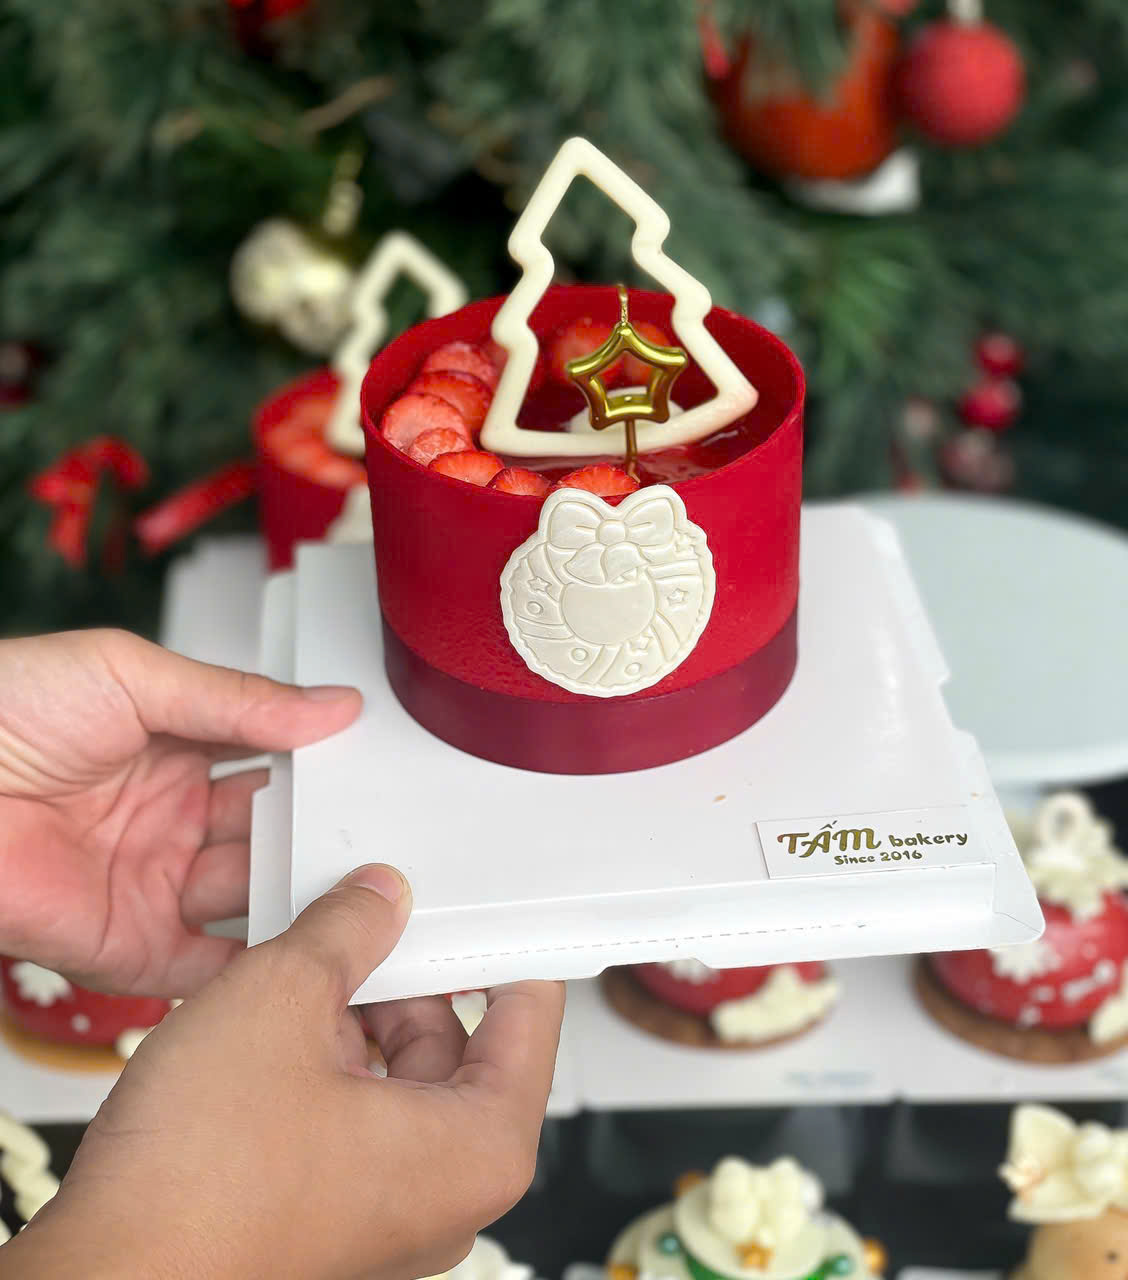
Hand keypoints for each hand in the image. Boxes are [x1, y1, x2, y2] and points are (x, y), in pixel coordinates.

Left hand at [0, 629, 360, 995]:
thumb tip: (332, 704)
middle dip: (321, 840)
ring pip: (253, 900)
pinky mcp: (128, 948)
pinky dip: (255, 967)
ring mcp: (154, 885)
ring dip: (302, 900)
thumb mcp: (132, 675)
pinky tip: (303, 952)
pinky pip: (206, 967)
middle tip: (382, 843)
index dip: (323, 773)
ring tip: (360, 898)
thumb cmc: (4, 711)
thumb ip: (239, 699)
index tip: (379, 777)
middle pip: (272, 837)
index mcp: (180, 750)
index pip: (276, 765)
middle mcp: (174, 820)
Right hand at [4, 866, 564, 1279]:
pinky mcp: (330, 1218)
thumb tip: (378, 897)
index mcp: (477, 1149)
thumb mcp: (281, 1001)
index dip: (503, 945)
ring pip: (397, 1078)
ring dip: (354, 1014)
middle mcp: (445, 1195)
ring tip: (302, 963)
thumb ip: (347, 931)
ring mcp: (386, 1212)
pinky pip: (354, 1117)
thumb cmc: (197, 1189)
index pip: (531, 1018)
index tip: (483, 903)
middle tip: (367, 913)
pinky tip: (274, 1019)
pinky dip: (325, 1061)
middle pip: (458, 1045)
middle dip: (405, 974)